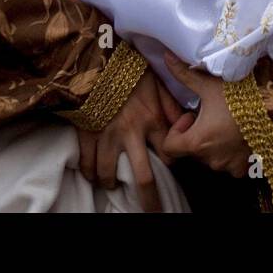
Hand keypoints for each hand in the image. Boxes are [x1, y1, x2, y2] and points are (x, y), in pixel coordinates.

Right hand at [75, 68, 182, 212]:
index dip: (170, 161)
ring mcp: (107, 137)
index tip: (167, 162)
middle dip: (150, 200)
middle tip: (153, 212)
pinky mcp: (87, 135)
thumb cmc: (128, 69)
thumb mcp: (156, 83)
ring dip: (111, 183)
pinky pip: (86, 164)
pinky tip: (92, 175)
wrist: (95, 59)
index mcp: (152, 120)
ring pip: (110, 175)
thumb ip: (171, 105)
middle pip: (144, 179)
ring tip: (112, 185)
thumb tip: (185, 122)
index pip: (169, 154)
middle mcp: (132, 134)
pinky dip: (89, 173)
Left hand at [159, 52, 252, 176]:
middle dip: (196, 134)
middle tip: (210, 115)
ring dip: (213, 144)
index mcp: (197, 143)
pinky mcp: (245, 170)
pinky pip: (230, 165)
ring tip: (226, 123)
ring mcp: (229, 167)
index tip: (191, 116)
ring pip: (211, 157)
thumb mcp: (209, 85)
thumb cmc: (241, 97)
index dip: (176, 130)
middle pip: (191, 151)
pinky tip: (239, 135)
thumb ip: (184, 75)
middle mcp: (211, 160)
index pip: (169, 147)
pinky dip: (231, 153)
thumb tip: (166, 57)